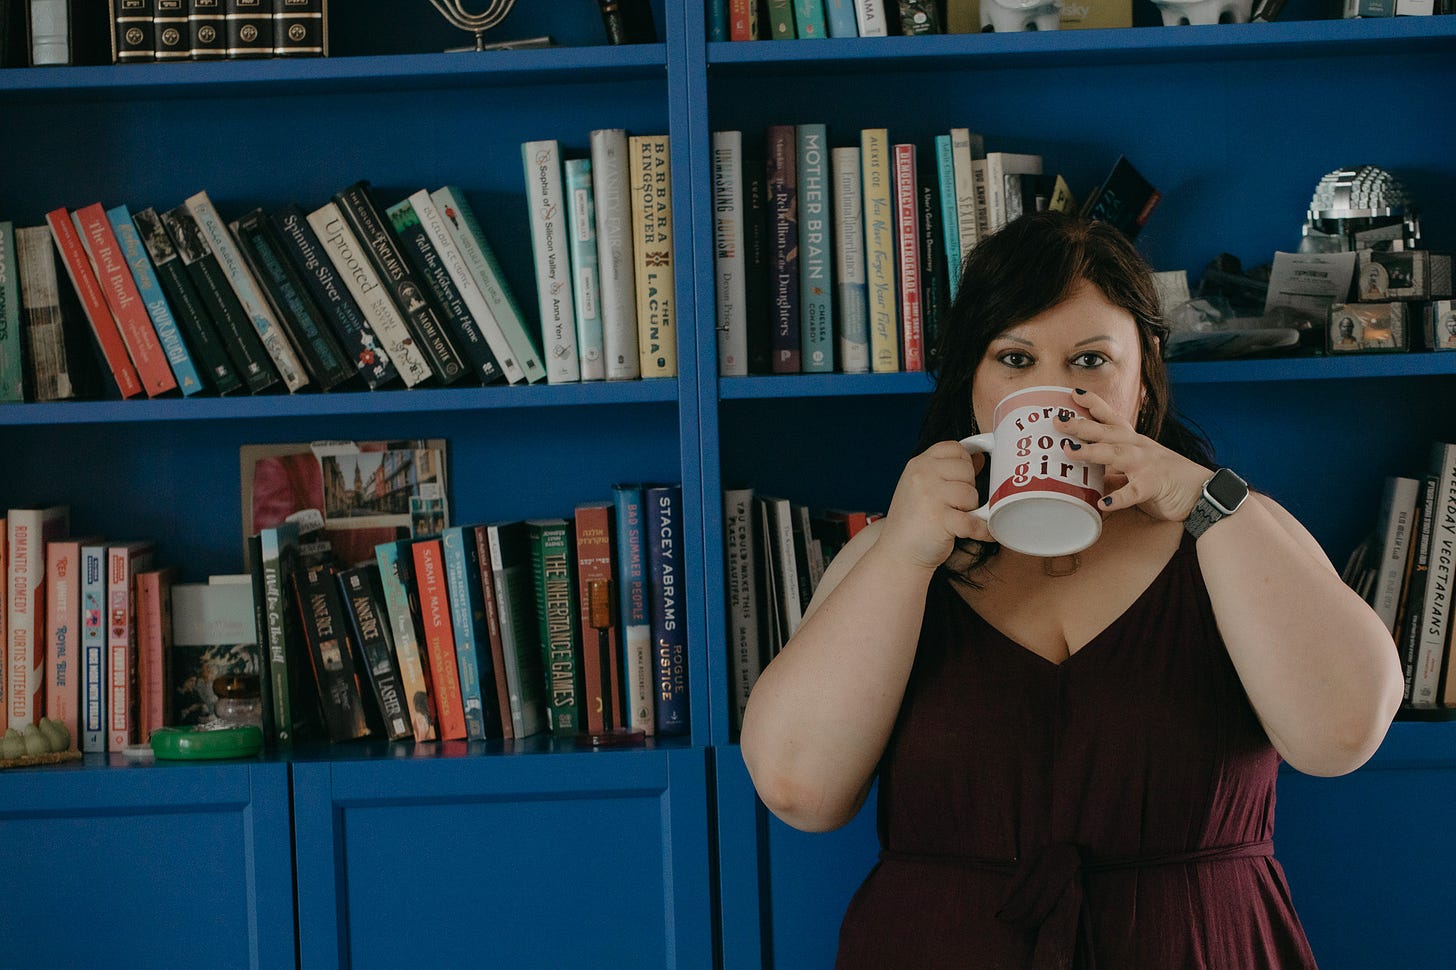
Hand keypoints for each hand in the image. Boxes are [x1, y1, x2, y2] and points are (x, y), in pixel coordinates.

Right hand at [876, 440, 990, 571]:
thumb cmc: (913, 521)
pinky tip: (980, 532)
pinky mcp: (940, 520)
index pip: (953, 448)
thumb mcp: (921, 487)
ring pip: (971, 494)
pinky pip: (975, 521)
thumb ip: (945, 471)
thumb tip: (979, 457)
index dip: (964, 462)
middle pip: (966, 470)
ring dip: (970, 510)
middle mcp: (922, 476)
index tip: (961, 479)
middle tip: (954, 505)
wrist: (897, 554)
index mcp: (918, 465)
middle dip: (967, 489)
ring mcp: (930, 496)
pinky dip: (982, 530)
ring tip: (955, 518)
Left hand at [1056, 389, 1210, 522]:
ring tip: (1070, 451)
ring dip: (1093, 452)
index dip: (1093, 405)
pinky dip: (1118, 498)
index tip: (1074, 393)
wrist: (1203, 492)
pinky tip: (1102, 504)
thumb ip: (1111, 471)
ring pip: (1117, 454)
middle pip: (1108, 432)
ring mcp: (1147, 465)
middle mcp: (1139, 448)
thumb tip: (1083, 476)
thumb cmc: (1165, 480)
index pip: (1111, 418)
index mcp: (1134, 442)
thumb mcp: (1135, 470)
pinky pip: (1134, 492)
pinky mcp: (1154, 486)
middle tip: (1058, 420)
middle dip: (1082, 425)